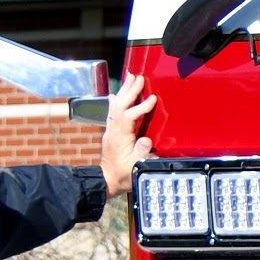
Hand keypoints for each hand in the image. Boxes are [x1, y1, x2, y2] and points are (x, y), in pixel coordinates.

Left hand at [102, 72, 155, 198]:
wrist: (107, 181)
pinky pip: (112, 113)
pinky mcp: (111, 133)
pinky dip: (115, 102)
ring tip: (130, 78)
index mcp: (120, 138)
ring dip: (124, 92)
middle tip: (138, 78)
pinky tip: (116, 95)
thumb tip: (146, 140)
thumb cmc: (124, 175)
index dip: (140, 107)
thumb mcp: (136, 167)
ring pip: (115, 106)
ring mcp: (110, 131)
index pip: (129, 116)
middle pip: (120, 106)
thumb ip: (142, 153)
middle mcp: (113, 131)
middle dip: (130, 91)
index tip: (152, 99)